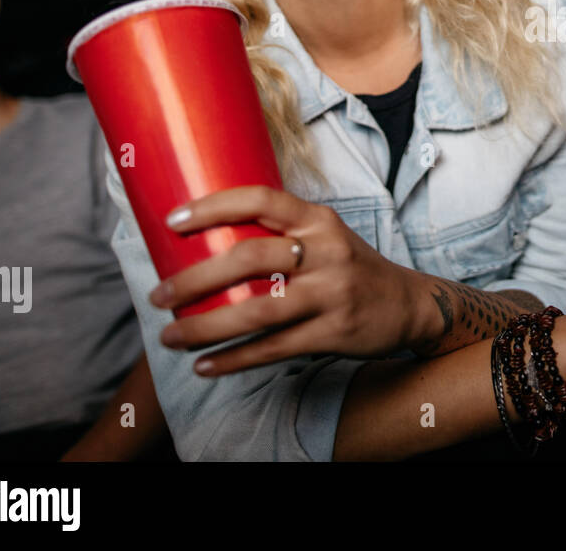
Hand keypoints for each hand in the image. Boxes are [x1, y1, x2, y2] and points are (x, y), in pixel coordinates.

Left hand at [148, 185, 425, 375]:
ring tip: (171, 336)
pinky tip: (205, 365)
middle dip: (195, 278)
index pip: (262, 199)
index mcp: (319, 221)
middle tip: (158, 295)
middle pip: (250, 258)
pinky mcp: (334, 332)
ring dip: (206, 327)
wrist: (407, 305)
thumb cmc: (350, 268)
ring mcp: (332, 294)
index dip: (214, 206)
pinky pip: (274, 348)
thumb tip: (207, 239)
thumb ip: (280, 234)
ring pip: (258, 310)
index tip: (173, 221)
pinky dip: (234, 359)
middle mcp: (327, 252)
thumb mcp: (325, 237)